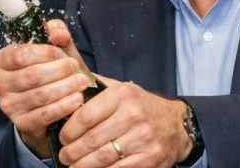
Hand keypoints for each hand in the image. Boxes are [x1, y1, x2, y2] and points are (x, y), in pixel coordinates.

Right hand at [0, 19, 89, 156]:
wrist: (47, 102)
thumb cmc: (49, 68)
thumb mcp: (52, 47)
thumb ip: (56, 32)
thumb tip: (59, 34)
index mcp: (1, 61)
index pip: (21, 54)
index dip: (46, 53)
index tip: (63, 54)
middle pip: (32, 75)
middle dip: (59, 70)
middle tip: (76, 68)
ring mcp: (8, 106)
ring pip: (40, 95)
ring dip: (65, 87)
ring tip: (81, 82)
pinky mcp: (21, 123)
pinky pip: (45, 115)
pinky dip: (64, 106)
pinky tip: (77, 99)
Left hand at [58, 76, 193, 166]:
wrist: (176, 125)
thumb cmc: (141, 107)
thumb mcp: (122, 89)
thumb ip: (96, 85)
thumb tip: (67, 79)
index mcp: (123, 95)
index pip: (85, 116)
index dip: (69, 130)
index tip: (63, 137)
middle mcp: (134, 115)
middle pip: (91, 139)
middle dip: (71, 151)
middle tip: (64, 155)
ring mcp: (143, 138)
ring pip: (101, 158)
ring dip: (81, 166)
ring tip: (73, 165)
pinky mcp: (149, 159)